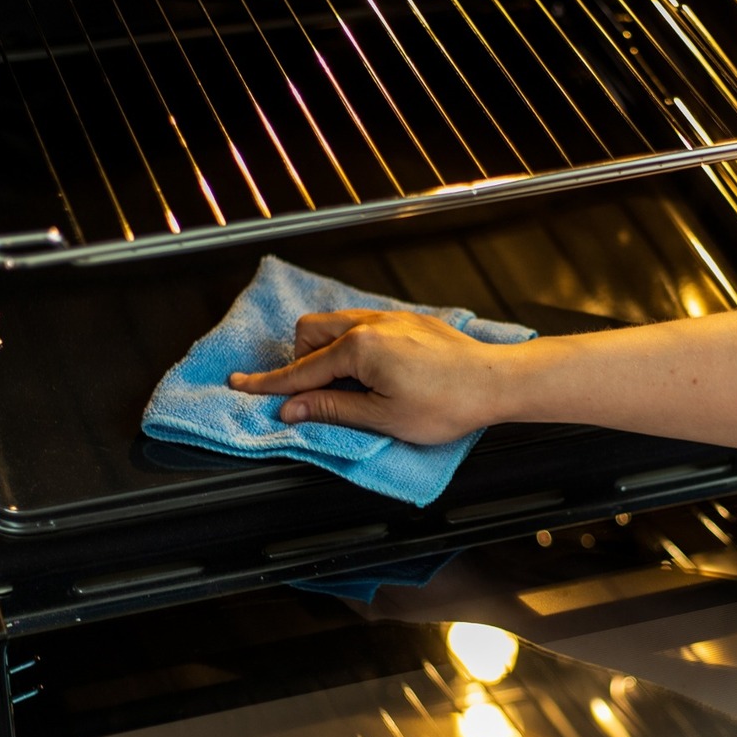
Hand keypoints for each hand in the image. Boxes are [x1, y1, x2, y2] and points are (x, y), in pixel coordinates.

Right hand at [227, 310, 519, 443]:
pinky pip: (360, 324)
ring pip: (335, 324)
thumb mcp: (383, 418)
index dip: (268, 385)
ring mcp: (389, 318)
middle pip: (310, 334)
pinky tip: (368, 370)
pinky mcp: (406, 321)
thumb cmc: (447, 403)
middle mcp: (370, 324)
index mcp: (359, 348)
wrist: (495, 382)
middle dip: (300, 363)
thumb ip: (333, 409)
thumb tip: (293, 408)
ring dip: (325, 352)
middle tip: (312, 395)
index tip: (240, 386)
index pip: (301, 371)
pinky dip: (350, 345)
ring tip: (341, 386)